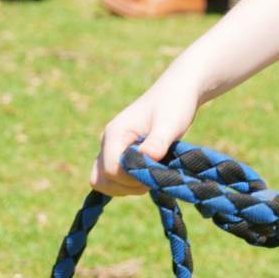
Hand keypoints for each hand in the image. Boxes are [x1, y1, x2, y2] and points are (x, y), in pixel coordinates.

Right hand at [92, 76, 199, 195]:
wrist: (178, 91)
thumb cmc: (175, 104)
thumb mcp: (170, 122)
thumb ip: (158, 141)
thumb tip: (148, 157)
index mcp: (114, 134)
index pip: (110, 170)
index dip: (131, 178)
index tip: (155, 172)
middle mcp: (108, 143)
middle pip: (101, 179)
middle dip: (126, 185)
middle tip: (153, 177)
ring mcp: (112, 149)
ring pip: (105, 181)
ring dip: (128, 186)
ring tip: (153, 174)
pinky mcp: (121, 155)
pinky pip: (114, 178)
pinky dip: (129, 183)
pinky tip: (149, 175)